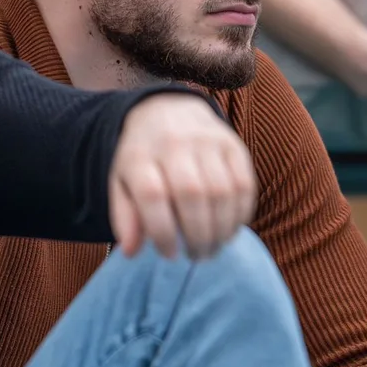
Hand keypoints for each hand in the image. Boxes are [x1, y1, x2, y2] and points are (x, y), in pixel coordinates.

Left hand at [110, 93, 256, 259]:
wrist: (168, 110)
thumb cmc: (143, 158)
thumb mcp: (122, 183)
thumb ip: (125, 217)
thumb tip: (131, 251)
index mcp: (139, 155)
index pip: (153, 196)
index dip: (163, 232)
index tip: (169, 254)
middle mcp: (174, 143)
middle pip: (192, 194)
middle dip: (198, 235)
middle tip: (198, 256)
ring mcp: (207, 141)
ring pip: (222, 192)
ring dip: (221, 229)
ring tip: (214, 247)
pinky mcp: (233, 144)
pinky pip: (245, 184)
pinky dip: (241, 213)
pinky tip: (231, 229)